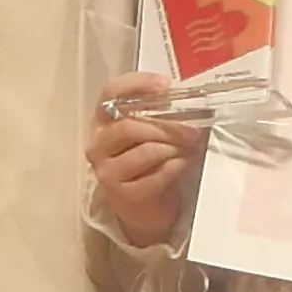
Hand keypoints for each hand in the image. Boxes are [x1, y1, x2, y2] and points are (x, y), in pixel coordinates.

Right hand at [89, 71, 207, 248]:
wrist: (144, 207)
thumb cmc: (147, 163)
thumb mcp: (148, 133)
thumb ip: (157, 113)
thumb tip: (187, 97)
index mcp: (102, 121)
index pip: (111, 92)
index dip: (138, 84)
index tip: (166, 85)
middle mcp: (98, 144)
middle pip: (129, 125)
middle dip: (167, 125)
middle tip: (193, 129)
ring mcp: (107, 171)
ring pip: (145, 151)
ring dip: (173, 146)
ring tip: (190, 146)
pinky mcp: (122, 195)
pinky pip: (156, 176)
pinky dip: (175, 166)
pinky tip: (183, 163)